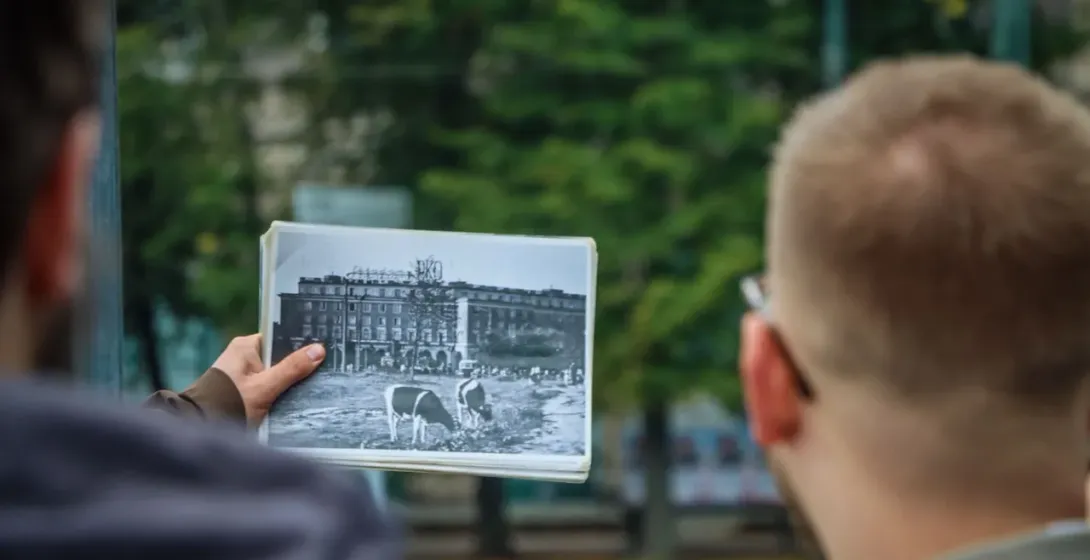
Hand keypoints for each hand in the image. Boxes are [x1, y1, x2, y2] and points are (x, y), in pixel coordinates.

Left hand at [211, 334, 325, 424]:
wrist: (201, 428)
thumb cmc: (229, 404)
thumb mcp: (265, 387)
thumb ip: (291, 368)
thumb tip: (318, 350)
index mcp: (246, 346)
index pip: (280, 336)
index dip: (300, 343)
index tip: (322, 348)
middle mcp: (243, 356)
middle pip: (279, 356)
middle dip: (298, 365)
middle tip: (324, 368)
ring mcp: (243, 374)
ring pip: (275, 373)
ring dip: (289, 381)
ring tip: (317, 384)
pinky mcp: (244, 391)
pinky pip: (269, 387)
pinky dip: (280, 392)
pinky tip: (298, 399)